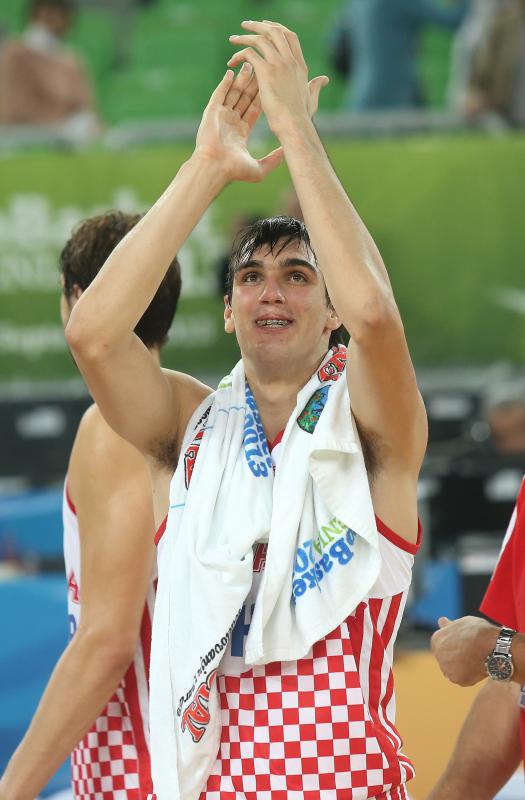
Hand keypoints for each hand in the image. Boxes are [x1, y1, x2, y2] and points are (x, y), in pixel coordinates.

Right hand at [195, 63, 282, 183]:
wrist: (214, 169)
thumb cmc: (234, 170)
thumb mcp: (260, 169)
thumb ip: (274, 160)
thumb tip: (288, 153)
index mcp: (241, 133)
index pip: (254, 109)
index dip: (263, 97)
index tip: (273, 86)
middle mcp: (231, 122)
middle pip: (244, 98)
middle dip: (254, 84)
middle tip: (263, 69)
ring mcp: (220, 117)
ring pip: (233, 93)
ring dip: (241, 80)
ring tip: (249, 65)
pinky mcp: (211, 112)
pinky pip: (219, 94)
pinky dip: (225, 82)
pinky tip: (231, 72)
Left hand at [228, 20, 328, 138]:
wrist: (295, 126)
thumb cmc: (302, 118)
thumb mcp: (311, 98)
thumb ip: (316, 86)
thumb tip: (324, 79)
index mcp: (300, 65)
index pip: (290, 36)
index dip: (277, 28)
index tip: (266, 26)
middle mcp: (290, 61)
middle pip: (275, 31)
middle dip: (259, 25)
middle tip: (247, 25)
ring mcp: (279, 65)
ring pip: (260, 39)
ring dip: (245, 37)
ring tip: (234, 39)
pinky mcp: (266, 72)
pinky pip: (249, 53)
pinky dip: (239, 54)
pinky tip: (232, 62)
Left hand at [431, 616, 498, 685]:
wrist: (492, 647)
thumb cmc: (479, 632)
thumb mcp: (463, 623)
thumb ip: (450, 625)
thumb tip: (441, 621)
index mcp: (437, 639)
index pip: (441, 645)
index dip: (453, 645)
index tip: (464, 644)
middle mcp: (438, 654)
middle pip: (445, 658)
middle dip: (455, 656)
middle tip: (471, 653)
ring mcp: (446, 668)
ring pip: (452, 669)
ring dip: (460, 667)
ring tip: (475, 660)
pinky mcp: (457, 679)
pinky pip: (461, 679)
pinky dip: (468, 676)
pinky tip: (477, 668)